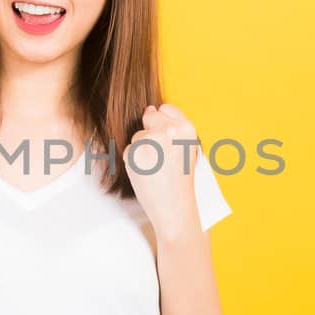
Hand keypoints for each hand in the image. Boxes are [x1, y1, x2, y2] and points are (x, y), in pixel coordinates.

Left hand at [123, 103, 203, 236]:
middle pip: (149, 116)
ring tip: (156, 167)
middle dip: (151, 133)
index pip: (165, 108)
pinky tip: (146, 173)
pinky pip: (128, 149)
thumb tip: (149, 108)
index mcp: (187, 127)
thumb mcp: (187, 147)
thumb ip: (172, 126)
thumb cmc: (180, 178)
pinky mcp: (134, 152)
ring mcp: (151, 140)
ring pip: (137, 135)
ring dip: (141, 149)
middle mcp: (170, 130)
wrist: (174, 207)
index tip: (169, 142)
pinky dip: (133, 161)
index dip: (163, 125)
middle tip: (162, 157)